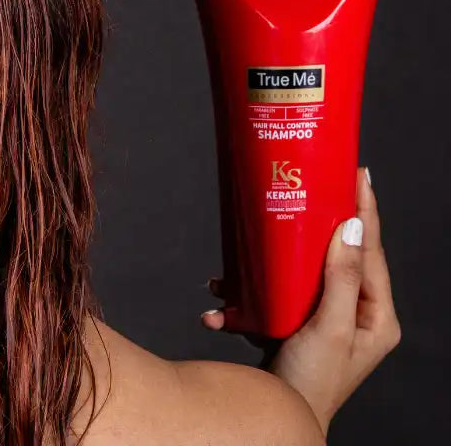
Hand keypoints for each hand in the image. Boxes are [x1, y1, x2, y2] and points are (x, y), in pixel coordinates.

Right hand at [201, 167, 400, 434]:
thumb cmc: (310, 383)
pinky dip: (245, 295)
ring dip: (264, 264)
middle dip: (312, 225)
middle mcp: (350, 312)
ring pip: (297, 270)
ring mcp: (320, 316)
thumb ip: (340, 278)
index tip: (357, 174)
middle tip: (305, 188)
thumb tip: (351, 227)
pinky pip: (271, 294)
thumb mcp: (330, 328)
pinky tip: (220, 304)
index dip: (365, 210)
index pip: (371, 250)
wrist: (276, 420)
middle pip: (335, 253)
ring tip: (239, 263)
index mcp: (374, 315)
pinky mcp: (292, 322)